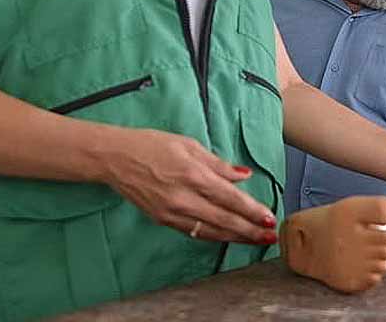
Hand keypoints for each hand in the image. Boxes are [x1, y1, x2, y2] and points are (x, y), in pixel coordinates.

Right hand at [102, 128, 276, 244]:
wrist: (116, 158)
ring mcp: (172, 212)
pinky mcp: (163, 220)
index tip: (269, 219)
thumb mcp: (189, 145)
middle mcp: (183, 198)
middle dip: (250, 230)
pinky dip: (214, 236)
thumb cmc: (152, 145)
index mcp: (193, 175)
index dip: (252, 211)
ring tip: (255, 240)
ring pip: (211, 231)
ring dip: (236, 237)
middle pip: (224, 220)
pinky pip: (195, 232)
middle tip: (270, 237)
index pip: (230, 199)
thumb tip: (243, 176)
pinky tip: (229, 236)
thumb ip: (218, 164)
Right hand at [281, 196, 385, 293]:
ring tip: (362, 251)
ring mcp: (351, 262)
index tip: (383, 219)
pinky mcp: (351, 280)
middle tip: (368, 237)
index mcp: (349, 214)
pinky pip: (376, 277)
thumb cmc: (328, 226)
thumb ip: (377, 207)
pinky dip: (371, 272)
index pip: (385, 210)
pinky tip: (359, 263)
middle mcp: (349, 238)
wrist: (304, 248)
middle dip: (383, 238)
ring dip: (378, 256)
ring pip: (385, 260)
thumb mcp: (350, 205)